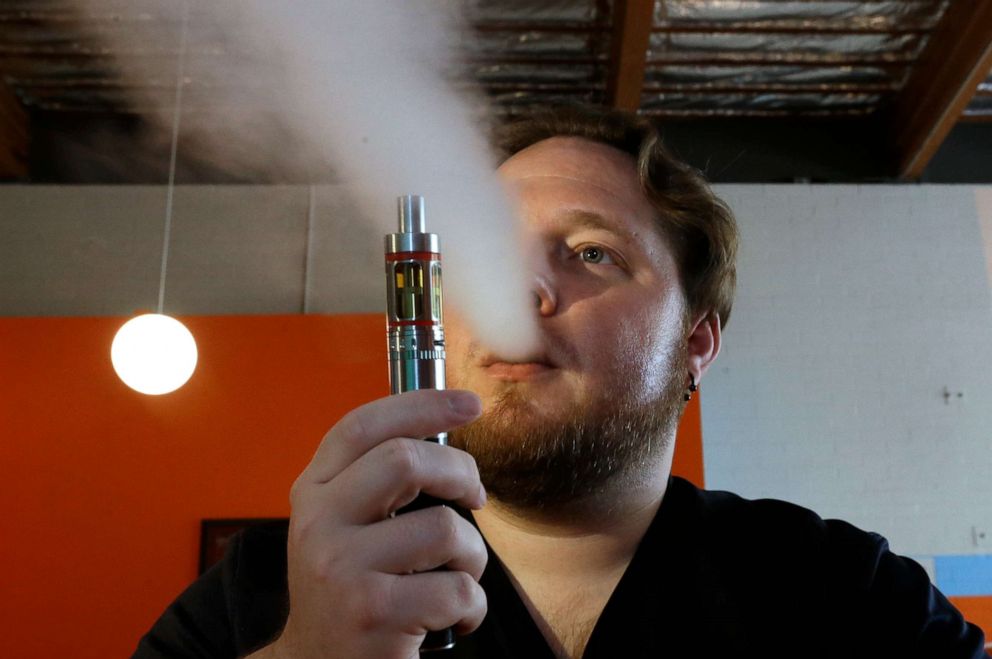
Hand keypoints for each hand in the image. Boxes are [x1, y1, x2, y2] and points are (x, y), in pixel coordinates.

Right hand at [266, 389, 487, 658]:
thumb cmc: (346, 590)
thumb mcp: (342, 527)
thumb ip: (376, 482)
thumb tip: (450, 440)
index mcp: (314, 492)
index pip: (363, 427)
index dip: (421, 405)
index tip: (469, 403)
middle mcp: (320, 524)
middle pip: (406, 460)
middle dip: (461, 472)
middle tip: (475, 496)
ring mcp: (342, 569)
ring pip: (445, 529)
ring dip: (472, 555)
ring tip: (456, 576)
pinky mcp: (373, 614)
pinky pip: (457, 589)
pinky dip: (472, 605)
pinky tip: (452, 618)